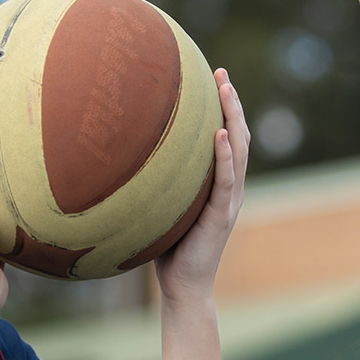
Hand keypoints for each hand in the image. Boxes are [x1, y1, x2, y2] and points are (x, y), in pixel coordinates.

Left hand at [155, 68, 248, 303]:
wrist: (182, 286)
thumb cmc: (167, 248)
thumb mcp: (162, 206)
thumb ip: (156, 183)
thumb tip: (120, 155)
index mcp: (218, 185)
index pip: (227, 138)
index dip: (224, 109)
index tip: (214, 79)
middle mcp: (230, 188)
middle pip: (238, 136)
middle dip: (231, 102)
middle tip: (221, 72)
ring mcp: (230, 201)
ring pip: (239, 151)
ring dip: (233, 118)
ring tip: (226, 90)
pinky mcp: (221, 216)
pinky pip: (226, 181)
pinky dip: (225, 156)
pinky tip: (220, 134)